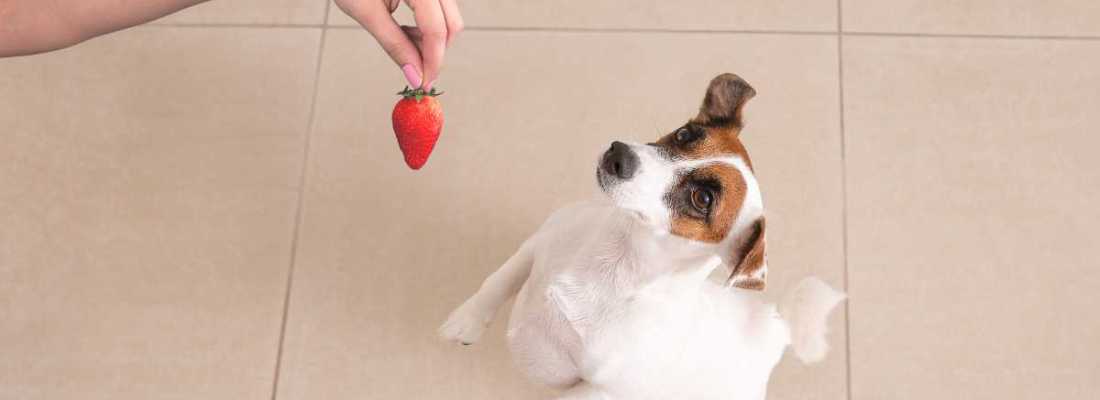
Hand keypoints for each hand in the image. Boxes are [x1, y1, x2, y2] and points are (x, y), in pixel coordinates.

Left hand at [335, 0, 462, 89]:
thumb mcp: (367, 11)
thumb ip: (393, 43)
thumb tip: (414, 74)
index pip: (436, 30)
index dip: (432, 61)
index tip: (423, 83)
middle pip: (451, 25)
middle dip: (435, 52)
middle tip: (415, 70)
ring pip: (449, 18)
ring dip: (431, 40)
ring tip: (403, 41)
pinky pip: (441, 10)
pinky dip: (428, 26)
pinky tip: (407, 28)